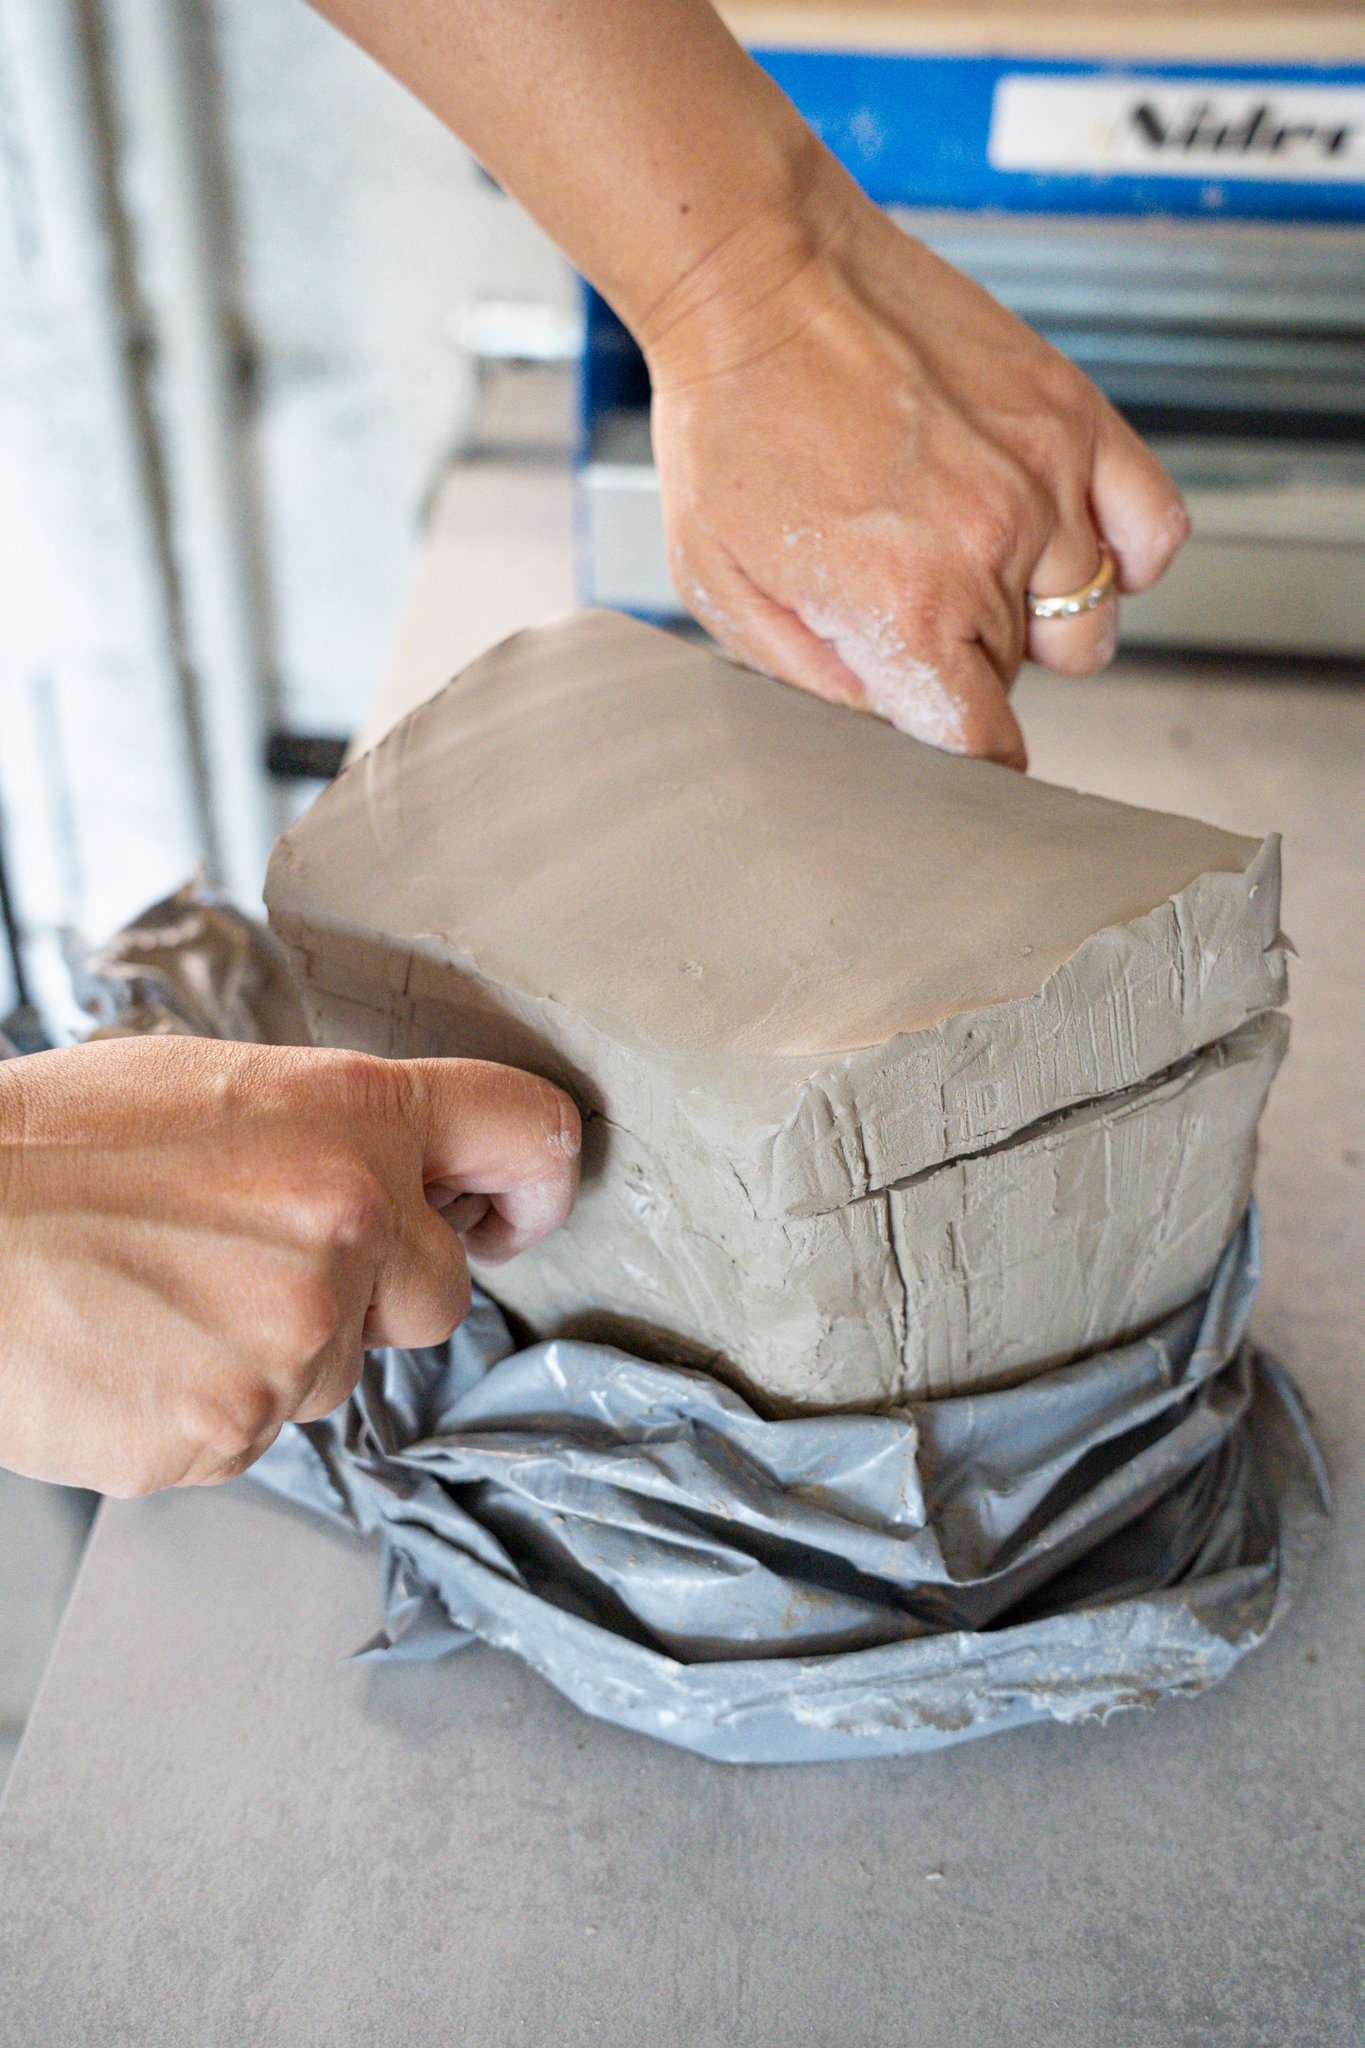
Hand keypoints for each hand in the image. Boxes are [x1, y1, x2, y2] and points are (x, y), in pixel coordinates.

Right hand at [0, 1038, 579, 1494]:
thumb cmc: (51, 1149)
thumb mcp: (216, 1088)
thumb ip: (336, 1133)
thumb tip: (410, 1176)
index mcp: (353, 1113)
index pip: (528, 1131)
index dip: (535, 1182)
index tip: (514, 1212)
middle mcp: (347, 1217)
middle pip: (445, 1291)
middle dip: (377, 1292)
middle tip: (259, 1262)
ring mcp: (294, 1332)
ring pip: (343, 1368)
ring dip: (280, 1347)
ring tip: (166, 1293)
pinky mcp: (232, 1428)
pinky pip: (265, 1430)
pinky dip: (213, 1405)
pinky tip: (140, 1349)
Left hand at [644, 149, 1189, 767]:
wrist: (758, 275)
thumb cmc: (727, 421)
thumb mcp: (724, 589)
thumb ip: (815, 678)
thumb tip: (889, 728)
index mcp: (901, 609)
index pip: (980, 740)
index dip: (966, 756)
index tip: (956, 747)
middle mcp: (986, 552)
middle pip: (1020, 676)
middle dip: (970, 663)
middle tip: (912, 604)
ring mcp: (1043, 482)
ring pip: (1090, 619)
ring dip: (1039, 614)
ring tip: (976, 564)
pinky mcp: (1075, 416)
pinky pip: (1155, 530)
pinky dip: (1124, 553)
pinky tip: (1063, 538)